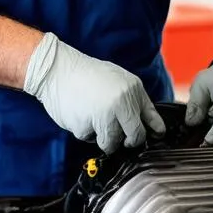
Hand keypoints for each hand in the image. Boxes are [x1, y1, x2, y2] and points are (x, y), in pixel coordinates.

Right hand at [24, 33, 165, 153]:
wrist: (58, 69)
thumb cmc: (88, 75)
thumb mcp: (118, 79)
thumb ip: (133, 100)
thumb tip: (148, 125)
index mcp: (132, 90)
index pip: (153, 119)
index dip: (155, 132)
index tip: (153, 137)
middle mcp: (121, 103)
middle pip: (135, 137)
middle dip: (129, 141)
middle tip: (121, 138)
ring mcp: (104, 116)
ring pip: (112, 143)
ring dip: (104, 138)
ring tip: (95, 119)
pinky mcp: (85, 126)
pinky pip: (89, 138)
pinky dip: (85, 130)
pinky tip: (80, 114)